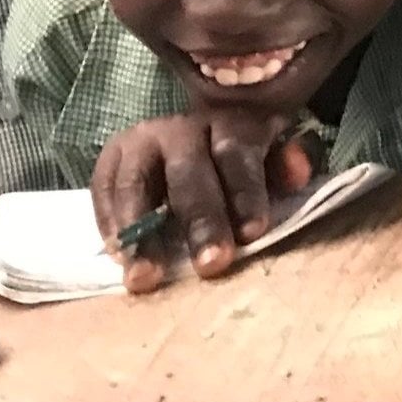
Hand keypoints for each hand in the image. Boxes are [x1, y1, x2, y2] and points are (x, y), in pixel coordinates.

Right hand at [91, 110, 308, 292]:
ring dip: (141, 232)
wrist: (196, 139)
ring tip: (144, 276)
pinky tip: (118, 255)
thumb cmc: (241, 164)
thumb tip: (297, 175)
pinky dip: (109, 221)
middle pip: (190, 172)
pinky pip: (104, 186)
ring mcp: (144, 138)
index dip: (246, 193)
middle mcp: (185, 127)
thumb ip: (290, 165)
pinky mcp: (113, 154)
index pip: (239, 155)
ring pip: (137, 182)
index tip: (252, 233)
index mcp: (233, 125)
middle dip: (201, 221)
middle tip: (210, 265)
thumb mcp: (272, 159)